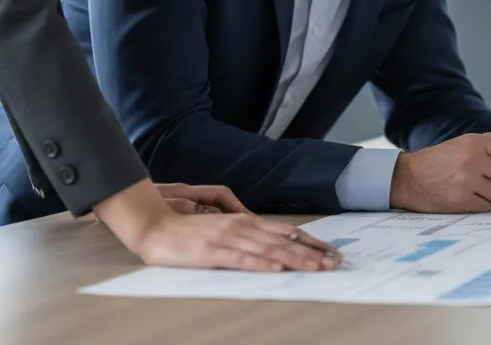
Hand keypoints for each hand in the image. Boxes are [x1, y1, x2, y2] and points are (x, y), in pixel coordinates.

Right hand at [93, 179, 341, 271]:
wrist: (155, 226)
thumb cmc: (189, 229)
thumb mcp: (222, 222)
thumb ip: (244, 226)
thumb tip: (265, 236)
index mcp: (246, 220)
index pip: (286, 231)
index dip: (310, 242)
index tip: (331, 252)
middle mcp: (242, 226)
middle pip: (284, 241)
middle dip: (312, 253)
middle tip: (335, 264)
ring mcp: (228, 238)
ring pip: (269, 250)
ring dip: (296, 260)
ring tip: (317, 268)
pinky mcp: (212, 252)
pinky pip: (241, 260)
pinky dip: (260, 264)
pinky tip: (277, 270)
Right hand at [390, 132, 490, 212]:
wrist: (409, 177)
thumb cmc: (440, 160)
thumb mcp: (464, 144)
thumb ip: (490, 149)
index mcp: (477, 142)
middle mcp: (474, 160)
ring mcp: (468, 181)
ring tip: (478, 189)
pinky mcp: (462, 201)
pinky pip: (486, 207)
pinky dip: (482, 205)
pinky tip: (468, 197)